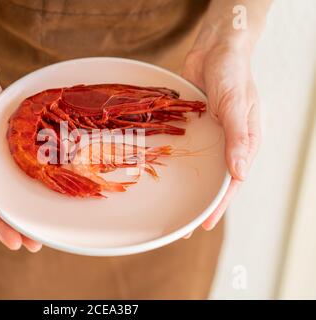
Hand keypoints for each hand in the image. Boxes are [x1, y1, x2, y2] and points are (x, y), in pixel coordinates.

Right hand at [0, 63, 41, 251]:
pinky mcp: (8, 140)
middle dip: (17, 223)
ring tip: (45, 219)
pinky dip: (33, 174)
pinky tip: (48, 181)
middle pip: (2, 202)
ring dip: (27, 202)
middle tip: (37, 242)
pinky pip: (21, 161)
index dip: (0, 226)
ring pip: (13, 185)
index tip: (17, 243)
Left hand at [182, 43, 260, 233]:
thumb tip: (240, 174)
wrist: (215, 49)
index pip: (232, 182)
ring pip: (197, 166)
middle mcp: (225, 142)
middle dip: (199, 202)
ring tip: (169, 204)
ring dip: (186, 185)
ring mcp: (208, 135)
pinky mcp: (193, 125)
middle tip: (182, 224)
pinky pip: (184, 147)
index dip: (219, 205)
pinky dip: (175, 160)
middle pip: (212, 179)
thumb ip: (238, 137)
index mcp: (244, 142)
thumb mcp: (236, 105)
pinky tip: (162, 171)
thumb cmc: (232, 73)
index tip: (204, 225)